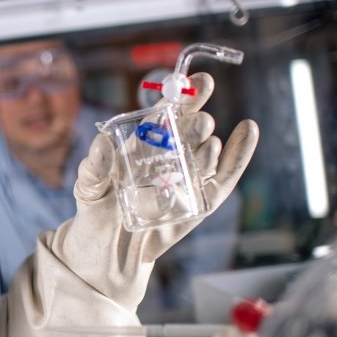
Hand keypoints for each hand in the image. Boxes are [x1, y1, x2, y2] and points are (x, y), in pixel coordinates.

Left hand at [64, 72, 258, 310]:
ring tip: (207, 142)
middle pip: (187, 130)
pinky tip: (248, 131)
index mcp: (141, 146)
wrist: (108, 256)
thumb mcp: (88, 189)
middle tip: (198, 120)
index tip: (192, 80)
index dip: (179, 96)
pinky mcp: (202, 201)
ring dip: (209, 145)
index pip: (163, 115)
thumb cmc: (95, 215)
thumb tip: (102, 142)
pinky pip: (223, 177)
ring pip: (204, 154)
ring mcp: (186, 178)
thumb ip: (93, 166)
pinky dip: (238, 155)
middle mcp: (167, 157)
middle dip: (194, 121)